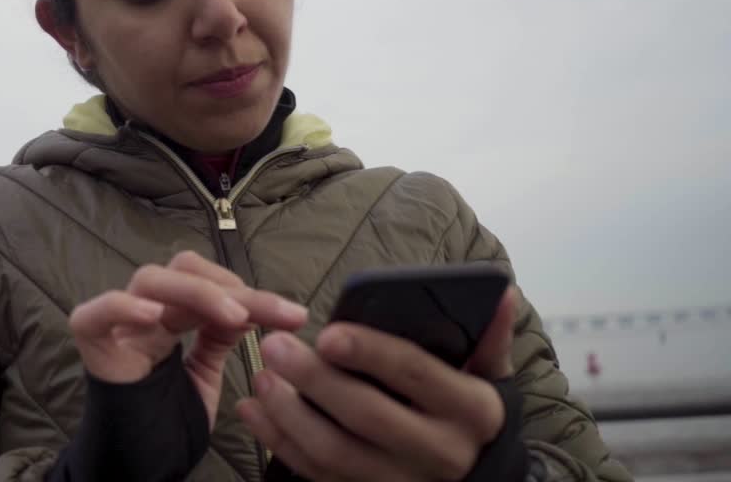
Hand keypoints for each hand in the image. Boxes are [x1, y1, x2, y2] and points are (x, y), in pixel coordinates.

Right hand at [70, 250, 308, 429]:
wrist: (135, 468)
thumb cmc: (166, 425)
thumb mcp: (204, 375)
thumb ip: (218, 338)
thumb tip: (248, 306)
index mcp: (172, 318)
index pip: (211, 283)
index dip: (251, 292)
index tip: (292, 315)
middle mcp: (145, 313)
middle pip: (183, 270)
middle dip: (231, 287)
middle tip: (271, 313)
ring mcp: (117, 325)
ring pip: (150, 280)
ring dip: (198, 292)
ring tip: (234, 317)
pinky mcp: (91, 345)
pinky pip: (96, 313)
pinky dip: (123, 306)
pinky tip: (155, 316)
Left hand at [237, 286, 518, 480]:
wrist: (476, 476)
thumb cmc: (468, 410)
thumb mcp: (489, 375)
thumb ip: (489, 335)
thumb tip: (499, 290)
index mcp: (471, 410)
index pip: (415, 374)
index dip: (370, 352)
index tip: (327, 332)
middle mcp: (440, 452)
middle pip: (367, 416)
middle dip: (315, 380)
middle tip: (274, 347)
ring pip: (335, 453)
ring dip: (289, 415)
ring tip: (260, 377)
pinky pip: (317, 475)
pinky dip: (280, 444)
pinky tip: (254, 412)